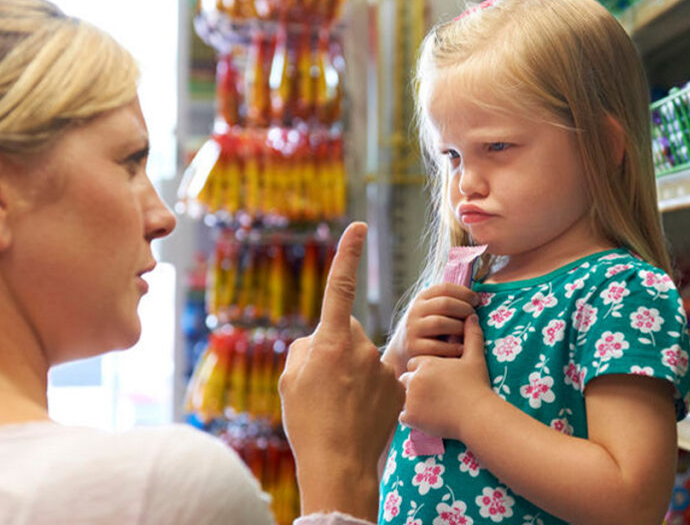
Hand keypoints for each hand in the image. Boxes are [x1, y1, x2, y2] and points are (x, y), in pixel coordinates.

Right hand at [279, 222, 404, 520]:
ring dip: (353, 373)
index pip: (341, 287)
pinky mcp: (398, 385)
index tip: (358, 226)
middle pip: (346, 332)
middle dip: (336, 348)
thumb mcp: (291, 380)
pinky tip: (360, 412)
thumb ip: (305, 349)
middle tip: (324, 384)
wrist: (339, 463)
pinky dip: (370, 390)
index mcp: (331, 341)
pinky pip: (380, 378)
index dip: (348, 254)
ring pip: (363, 358)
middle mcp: (361, 347)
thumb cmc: (308, 421)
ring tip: (341, 405)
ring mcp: (383, 367)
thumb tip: (319, 340)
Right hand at [396, 283, 478, 364]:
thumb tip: (477, 298)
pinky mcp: (413, 348)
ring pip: (440, 323)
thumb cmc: (429, 329)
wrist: (404, 351)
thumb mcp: (433, 311)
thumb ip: (449, 302)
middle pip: (445, 304)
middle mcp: (415, 311)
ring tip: (468, 333)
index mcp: (422, 298)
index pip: (445, 288)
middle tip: (474, 317)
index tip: (476, 300)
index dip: (464, 293)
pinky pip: (436, 346)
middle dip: (464, 309)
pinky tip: (461, 349)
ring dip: (459, 327)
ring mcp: (412, 329)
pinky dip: (452, 347)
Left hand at [399, 314, 493, 441]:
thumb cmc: (477, 386)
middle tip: (433, 394)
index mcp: (426, 363)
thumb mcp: (475, 358)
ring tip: (430, 407)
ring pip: (403, 398)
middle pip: (406, 379)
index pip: (415, 363)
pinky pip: (403, 416)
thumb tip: (472, 316)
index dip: (425, 371)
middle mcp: (414, 378)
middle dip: (415, 385)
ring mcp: (410, 398)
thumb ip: (471, 335)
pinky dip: (413, 418)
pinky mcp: (410, 416)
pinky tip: (427, 418)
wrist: (477, 414)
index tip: (436, 379)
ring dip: (412, 401)